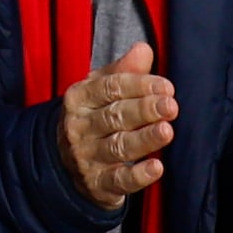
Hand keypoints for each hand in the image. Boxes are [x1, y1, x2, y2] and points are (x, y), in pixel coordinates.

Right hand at [56, 40, 175, 207]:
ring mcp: (86, 157)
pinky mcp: (97, 184)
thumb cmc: (91, 118)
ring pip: (118, 146)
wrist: (62, 162)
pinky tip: (157, 168)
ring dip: (144, 139)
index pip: (110, 88)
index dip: (139, 85)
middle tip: (171, 106)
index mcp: (79, 98)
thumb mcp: (99, 91)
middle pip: (115, 115)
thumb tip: (144, 49)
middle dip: (144, 110)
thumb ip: (123, 71)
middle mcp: (79, 127)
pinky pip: (119, 180)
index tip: (167, 86)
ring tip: (167, 131)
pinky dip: (138, 175)